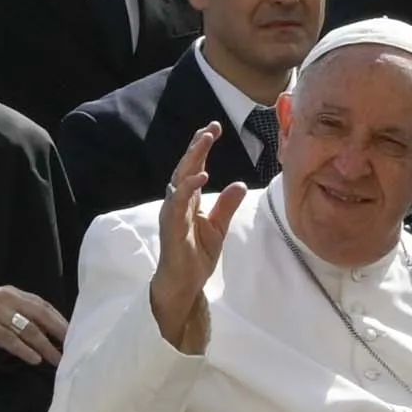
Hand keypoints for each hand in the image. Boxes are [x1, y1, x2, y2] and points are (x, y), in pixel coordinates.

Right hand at [0, 281, 68, 365]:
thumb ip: (13, 315)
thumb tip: (34, 330)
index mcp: (11, 293)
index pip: (43, 305)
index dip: (59, 319)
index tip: (73, 333)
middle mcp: (7, 299)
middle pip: (41, 315)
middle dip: (59, 332)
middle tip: (74, 347)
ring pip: (28, 329)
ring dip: (45, 346)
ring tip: (57, 359)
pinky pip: (9, 338)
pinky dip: (23, 349)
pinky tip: (34, 359)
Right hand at [144, 132, 247, 353]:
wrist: (184, 283)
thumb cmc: (196, 256)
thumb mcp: (218, 227)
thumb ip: (227, 205)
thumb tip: (239, 184)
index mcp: (188, 200)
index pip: (194, 167)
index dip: (202, 148)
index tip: (214, 128)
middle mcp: (178, 202)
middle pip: (185, 166)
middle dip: (197, 146)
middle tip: (210, 128)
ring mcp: (172, 212)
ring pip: (180, 178)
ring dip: (192, 158)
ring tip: (205, 141)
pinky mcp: (172, 225)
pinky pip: (179, 202)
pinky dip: (188, 187)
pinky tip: (201, 175)